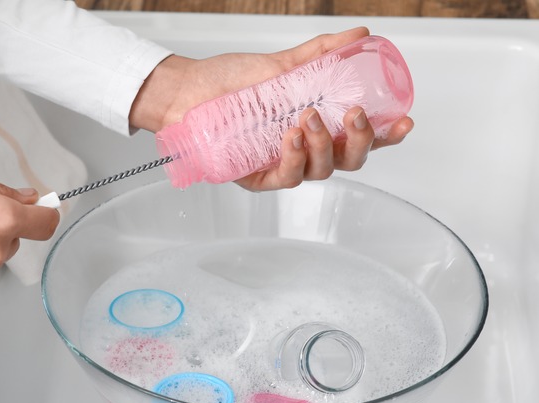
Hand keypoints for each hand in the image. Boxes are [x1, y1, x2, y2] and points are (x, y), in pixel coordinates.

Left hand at [130, 27, 413, 190]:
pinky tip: (291, 136)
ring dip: (322, 145)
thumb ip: (320, 53)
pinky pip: (285, 177)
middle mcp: (303, 149)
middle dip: (361, 142)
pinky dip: (293, 158)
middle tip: (354, 116)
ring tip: (309, 118)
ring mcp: (280, 164)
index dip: (386, 135)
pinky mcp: (256, 177)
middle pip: (348, 161)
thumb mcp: (280, 64)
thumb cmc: (228, 82)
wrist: (188, 90)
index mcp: (316, 126)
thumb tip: (360, 35)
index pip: (360, 138)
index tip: (404, 121)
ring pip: (320, 171)